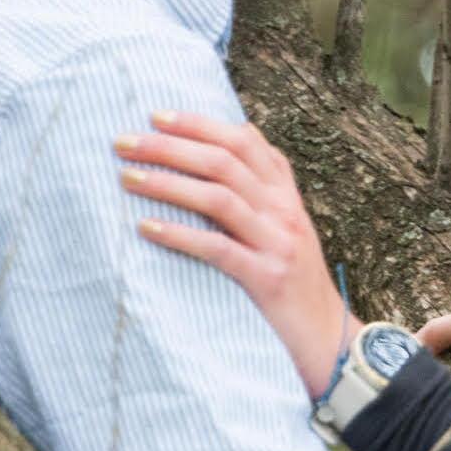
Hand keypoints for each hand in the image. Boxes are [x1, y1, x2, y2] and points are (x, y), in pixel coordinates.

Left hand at [116, 112, 348, 398]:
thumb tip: (232, 139)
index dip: (198, 124)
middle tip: (125, 142)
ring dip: (168, 183)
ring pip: (219, 198)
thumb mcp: (284, 226)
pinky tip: (146, 228)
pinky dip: (179, 235)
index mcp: (286, 193)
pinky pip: (217, 249)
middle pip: (224, 163)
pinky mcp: (267, 278)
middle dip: (170, 147)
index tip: (155, 115)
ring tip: (127, 178)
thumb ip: (262, 188)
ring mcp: (278, 243)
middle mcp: (284, 210)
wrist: (325, 335)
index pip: (243, 141)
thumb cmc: (293, 280)